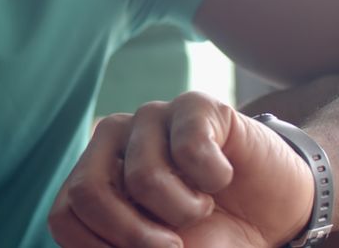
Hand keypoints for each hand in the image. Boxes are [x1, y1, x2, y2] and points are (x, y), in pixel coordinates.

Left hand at [48, 91, 315, 246]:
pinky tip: (223, 177)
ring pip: (143, 177)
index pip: (62, 216)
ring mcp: (150, 118)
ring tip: (203, 205)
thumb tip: (125, 246)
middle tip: (174, 246)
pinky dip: (215, 179)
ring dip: (185, 210)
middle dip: (133, 236)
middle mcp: (111, 143)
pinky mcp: (194, 105)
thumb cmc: (214, 234)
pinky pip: (190, 149)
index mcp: (95, 180)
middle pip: (87, 192)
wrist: (276, 210)